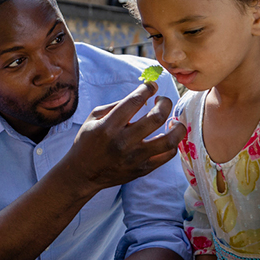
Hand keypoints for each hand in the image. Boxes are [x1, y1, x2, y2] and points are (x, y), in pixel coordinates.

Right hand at [68, 81, 184, 191]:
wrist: (83, 174)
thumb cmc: (87, 142)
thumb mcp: (93, 118)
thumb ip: (115, 105)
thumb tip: (141, 96)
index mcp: (108, 126)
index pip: (135, 101)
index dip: (147, 89)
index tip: (152, 86)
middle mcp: (123, 142)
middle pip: (156, 117)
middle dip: (165, 102)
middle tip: (162, 101)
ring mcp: (135, 158)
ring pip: (168, 140)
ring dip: (177, 126)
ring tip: (173, 121)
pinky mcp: (142, 169)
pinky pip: (167, 156)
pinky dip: (172, 144)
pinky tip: (168, 136)